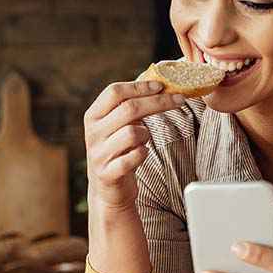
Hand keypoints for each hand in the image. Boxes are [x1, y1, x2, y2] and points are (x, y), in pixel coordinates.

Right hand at [84, 80, 183, 211]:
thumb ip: (131, 106)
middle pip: (128, 109)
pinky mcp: (108, 173)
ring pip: (132, 133)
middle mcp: (92, 133)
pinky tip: (141, 154)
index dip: (139, 87)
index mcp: (93, 116)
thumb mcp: (118, 125)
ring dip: (146, 134)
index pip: (114, 92)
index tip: (161, 85)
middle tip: (179, 100)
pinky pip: (133, 158)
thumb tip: (158, 83)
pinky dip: (142, 154)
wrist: (108, 189)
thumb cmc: (118, 150)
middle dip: (158, 102)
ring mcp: (98, 154)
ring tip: (144, 139)